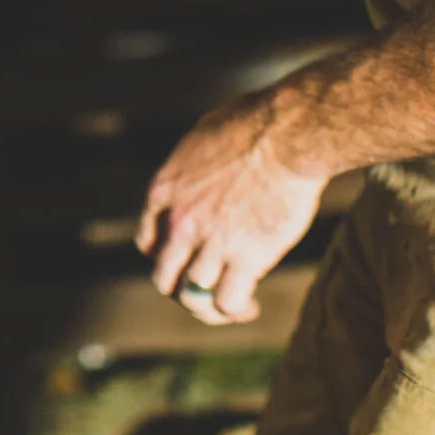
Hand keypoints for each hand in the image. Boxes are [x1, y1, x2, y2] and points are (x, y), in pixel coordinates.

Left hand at [136, 94, 327, 324]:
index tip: (187, 260)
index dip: (165, 258)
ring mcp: (210, 243)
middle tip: (206, 293)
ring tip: (234, 306)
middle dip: (182, 291)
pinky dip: (235, 310)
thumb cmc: (253, 124)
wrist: (286, 135)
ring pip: (193, 297)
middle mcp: (179, 223)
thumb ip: (193, 166)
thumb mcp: (201, 139)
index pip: (148, 243)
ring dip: (210, 308)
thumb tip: (202, 168)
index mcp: (164, 192)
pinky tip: (249, 305)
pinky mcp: (245, 258)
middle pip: (163, 279)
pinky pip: (227, 301)